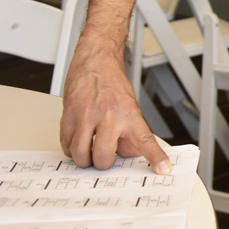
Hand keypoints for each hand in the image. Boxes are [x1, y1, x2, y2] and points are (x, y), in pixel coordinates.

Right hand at [60, 33, 170, 174]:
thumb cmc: (112, 80)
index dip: (155, 157)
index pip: (145, 140)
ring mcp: (86, 116)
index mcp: (129, 114)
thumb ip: (130, 132)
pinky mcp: (68, 116)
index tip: (163, 169)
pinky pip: (66, 144)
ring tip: (89, 148)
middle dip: (102, 162)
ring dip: (84, 158)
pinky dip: (71, 147)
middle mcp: (108, 116)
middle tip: (103, 155)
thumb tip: (130, 154)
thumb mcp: (130, 105)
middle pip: (102, 158)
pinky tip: (77, 139)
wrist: (95, 59)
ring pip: (81, 155)